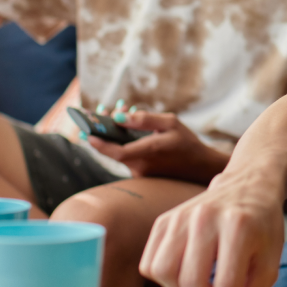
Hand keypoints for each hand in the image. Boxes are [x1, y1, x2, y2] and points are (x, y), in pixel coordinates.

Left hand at [84, 104, 229, 183]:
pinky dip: (123, 141)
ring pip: (119, 152)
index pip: (115, 151)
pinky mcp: (142, 174)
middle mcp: (140, 166)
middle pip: (113, 150)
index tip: (87, 132)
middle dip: (104, 131)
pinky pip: (126, 156)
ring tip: (117, 112)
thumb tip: (119, 117)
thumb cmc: (187, 143)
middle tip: (100, 113)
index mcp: (147, 152)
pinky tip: (127, 126)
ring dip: (114, 134)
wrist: (200, 167)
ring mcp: (140, 172)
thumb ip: (144, 120)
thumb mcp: (170, 123)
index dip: (99, 143)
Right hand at [139, 165, 286, 286]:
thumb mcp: (270, 261)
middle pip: (191, 280)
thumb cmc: (262, 226)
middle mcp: (205, 218)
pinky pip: (150, 263)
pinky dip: (165, 281)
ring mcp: (180, 216)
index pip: (227, 282)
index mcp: (239, 225)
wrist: (247, 184)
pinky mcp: (163, 220)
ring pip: (164, 272)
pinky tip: (187, 280)